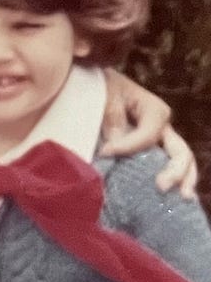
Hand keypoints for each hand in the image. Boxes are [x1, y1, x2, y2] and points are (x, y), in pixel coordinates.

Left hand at [101, 71, 198, 198]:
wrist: (98, 83)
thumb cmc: (102, 86)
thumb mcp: (105, 96)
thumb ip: (112, 119)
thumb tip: (115, 147)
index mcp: (154, 110)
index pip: (148, 135)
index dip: (128, 146)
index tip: (104, 152)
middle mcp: (163, 127)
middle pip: (180, 152)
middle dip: (176, 171)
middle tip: (161, 187)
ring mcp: (161, 140)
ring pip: (181, 161)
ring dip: (183, 180)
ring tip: (182, 198)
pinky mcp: (153, 150)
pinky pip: (166, 166)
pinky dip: (173, 180)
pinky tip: (173, 198)